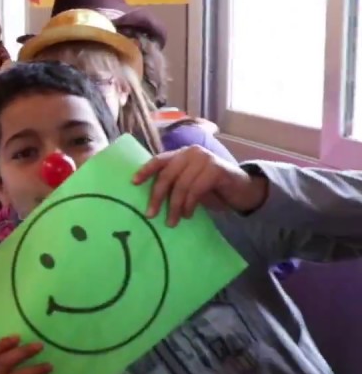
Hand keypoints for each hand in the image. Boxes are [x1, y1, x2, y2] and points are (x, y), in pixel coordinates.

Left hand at [133, 145, 268, 226]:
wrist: (242, 189)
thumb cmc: (211, 189)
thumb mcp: (188, 185)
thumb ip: (173, 185)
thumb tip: (150, 201)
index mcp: (181, 154)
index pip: (159, 160)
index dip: (145, 171)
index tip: (133, 183)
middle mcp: (191, 152)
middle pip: (167, 174)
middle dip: (157, 197)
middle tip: (150, 215)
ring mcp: (204, 158)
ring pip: (181, 185)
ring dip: (175, 206)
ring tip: (172, 221)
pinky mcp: (216, 168)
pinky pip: (196, 189)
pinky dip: (189, 204)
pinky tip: (188, 214)